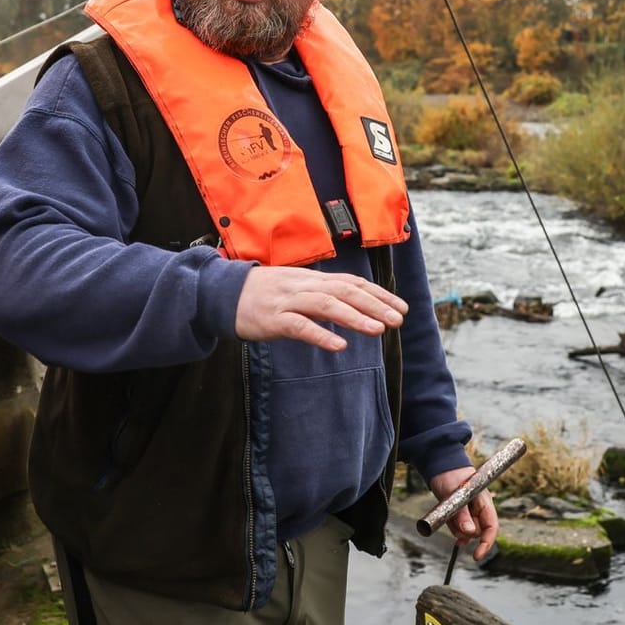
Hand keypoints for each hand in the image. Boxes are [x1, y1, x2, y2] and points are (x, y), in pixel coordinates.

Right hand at [233, 266, 406, 350]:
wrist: (223, 294)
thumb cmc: (263, 295)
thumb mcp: (295, 288)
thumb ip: (320, 295)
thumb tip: (352, 305)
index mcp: (311, 279)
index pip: (351, 283)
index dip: (378, 294)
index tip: (401, 307)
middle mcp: (303, 285)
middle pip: (344, 291)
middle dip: (374, 304)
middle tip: (398, 319)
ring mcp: (288, 301)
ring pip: (326, 305)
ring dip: (354, 317)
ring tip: (378, 330)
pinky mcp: (272, 319)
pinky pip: (299, 326)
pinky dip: (320, 334)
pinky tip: (339, 345)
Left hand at [429, 466, 498, 559]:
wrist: (441, 466)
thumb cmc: (450, 475)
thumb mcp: (454, 494)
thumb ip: (462, 514)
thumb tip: (469, 533)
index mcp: (485, 502)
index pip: (491, 527)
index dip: (486, 543)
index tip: (476, 556)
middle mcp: (480, 509)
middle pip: (476, 532)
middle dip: (463, 532)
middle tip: (451, 518)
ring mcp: (470, 512)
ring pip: (465, 532)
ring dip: (455, 528)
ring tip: (447, 511)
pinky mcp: (461, 514)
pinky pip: (458, 528)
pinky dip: (452, 527)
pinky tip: (446, 520)